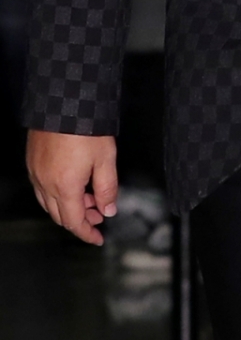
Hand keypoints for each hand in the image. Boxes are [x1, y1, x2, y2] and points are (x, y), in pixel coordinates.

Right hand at [26, 130, 118, 244]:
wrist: (64, 101)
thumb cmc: (86, 128)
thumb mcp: (106, 161)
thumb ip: (107, 189)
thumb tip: (108, 209)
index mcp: (65, 187)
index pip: (74, 222)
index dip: (87, 234)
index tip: (98, 238)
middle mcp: (46, 183)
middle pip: (60, 216)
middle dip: (81, 220)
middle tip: (99, 216)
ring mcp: (36, 172)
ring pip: (49, 203)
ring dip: (69, 207)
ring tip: (89, 200)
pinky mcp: (32, 161)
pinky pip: (42, 189)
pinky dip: (57, 195)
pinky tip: (72, 185)